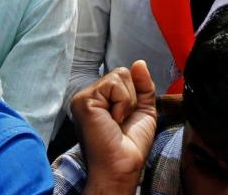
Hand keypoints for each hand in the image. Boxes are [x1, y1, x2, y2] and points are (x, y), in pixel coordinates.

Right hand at [71, 61, 156, 192]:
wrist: (123, 165)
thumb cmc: (130, 146)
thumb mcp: (143, 110)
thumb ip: (143, 86)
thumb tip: (140, 62)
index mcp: (102, 99)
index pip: (123, 77)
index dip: (134, 95)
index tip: (127, 118)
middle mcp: (91, 96)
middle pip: (122, 73)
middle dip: (131, 97)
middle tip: (122, 121)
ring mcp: (85, 97)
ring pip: (119, 76)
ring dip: (127, 101)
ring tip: (117, 122)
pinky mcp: (84, 100)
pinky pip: (113, 85)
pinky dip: (121, 103)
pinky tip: (112, 120)